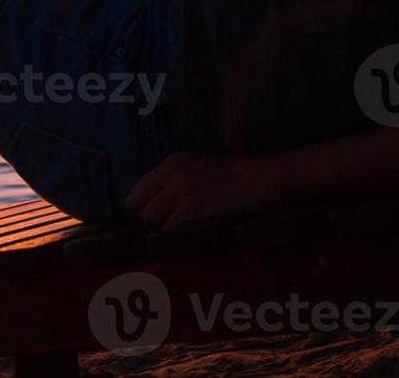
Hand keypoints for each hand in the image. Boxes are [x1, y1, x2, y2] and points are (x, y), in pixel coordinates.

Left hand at [124, 152, 282, 229]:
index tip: (155, 217)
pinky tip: (192, 234)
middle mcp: (171, 173)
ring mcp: (180, 189)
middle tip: (171, 225)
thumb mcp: (200, 168)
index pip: (137, 189)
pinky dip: (178, 235)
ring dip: (163, 226)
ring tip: (182, 229)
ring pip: (149, 217)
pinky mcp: (191, 207)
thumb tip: (157, 203)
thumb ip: (176, 180)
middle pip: (138, 204)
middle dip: (152, 217)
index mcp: (172, 162)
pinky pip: (169, 229)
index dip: (144, 206)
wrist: (261, 178)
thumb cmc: (236, 176)